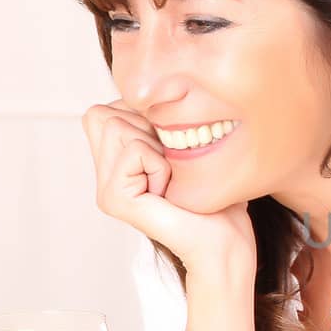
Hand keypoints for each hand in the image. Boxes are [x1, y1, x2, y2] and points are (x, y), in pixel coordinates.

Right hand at [81, 100, 254, 275]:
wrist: (226, 241)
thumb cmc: (215, 196)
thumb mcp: (184, 146)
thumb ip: (157, 121)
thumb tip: (146, 88)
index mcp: (116, 162)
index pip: (107, 108)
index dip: (145, 118)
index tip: (172, 154)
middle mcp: (104, 175)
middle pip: (106, 113)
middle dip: (149, 130)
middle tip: (171, 169)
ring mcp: (105, 189)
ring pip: (117, 126)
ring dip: (158, 147)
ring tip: (170, 181)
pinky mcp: (113, 199)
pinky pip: (134, 149)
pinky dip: (161, 164)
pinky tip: (169, 192)